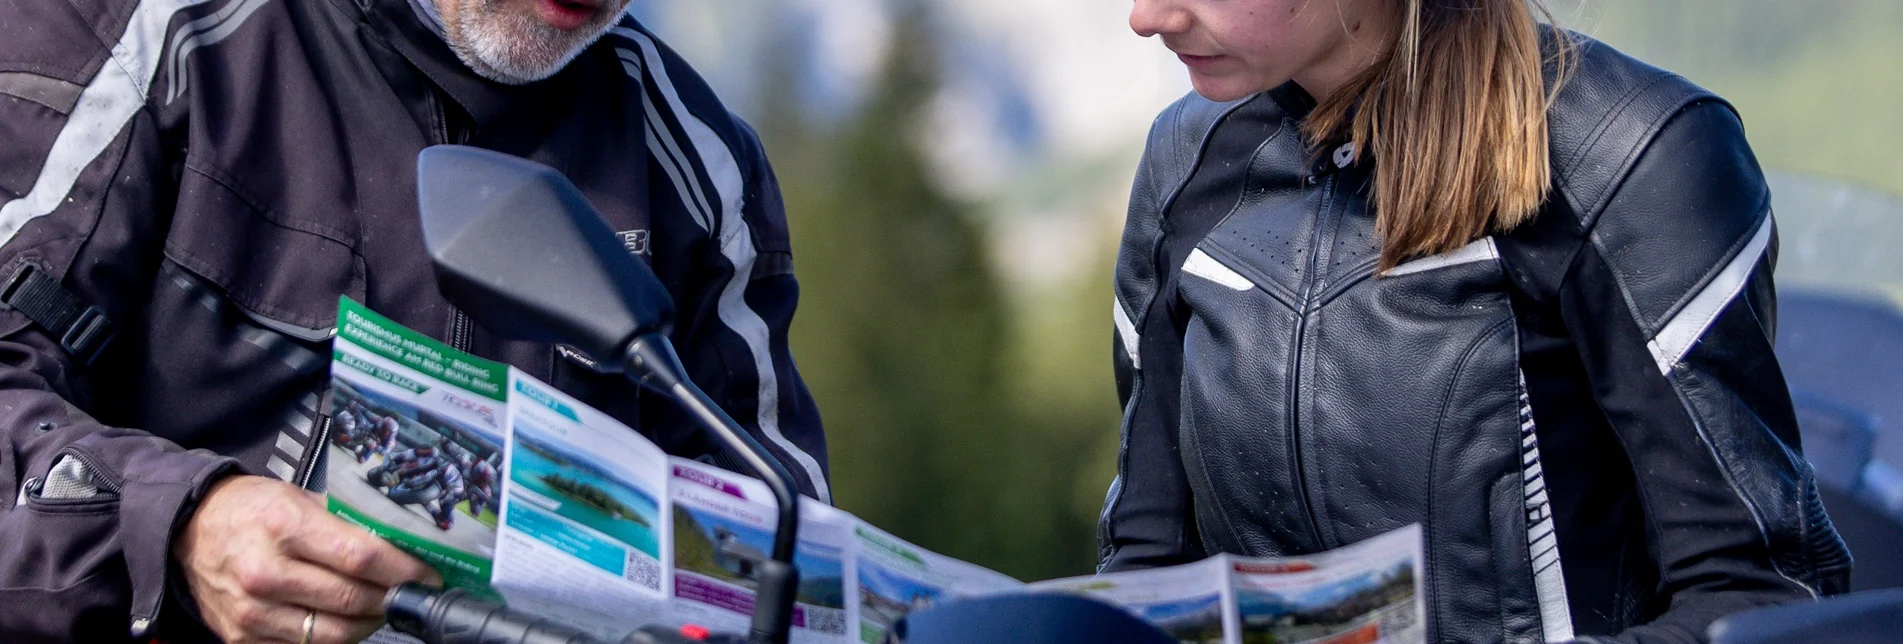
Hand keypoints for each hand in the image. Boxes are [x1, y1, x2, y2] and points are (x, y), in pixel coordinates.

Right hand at [174, 475, 441, 642]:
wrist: (189, 531)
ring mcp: (251, 611)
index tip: (427, 576)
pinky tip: (344, 620)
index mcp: (284, 527)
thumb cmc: (254, 510)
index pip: (361, 558)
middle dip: (390, 599)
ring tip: (379, 607)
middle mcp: (265, 572)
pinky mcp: (241, 638)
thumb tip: (403, 547)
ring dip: (367, 623)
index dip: (403, 571)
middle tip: (407, 593)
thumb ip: (346, 525)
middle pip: (351, 600)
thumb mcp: (299, 499)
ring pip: (333, 634)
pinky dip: (333, 638)